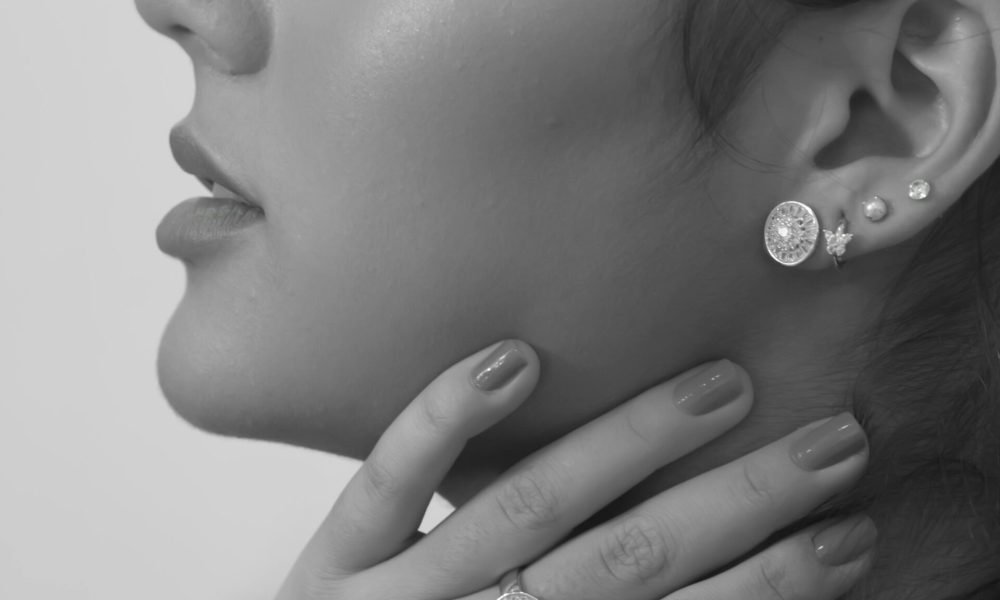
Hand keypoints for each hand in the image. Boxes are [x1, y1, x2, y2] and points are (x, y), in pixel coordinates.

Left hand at [275, 339, 874, 599]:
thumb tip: (692, 583)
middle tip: (830, 442)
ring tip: (718, 385)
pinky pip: (387, 486)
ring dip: (629, 447)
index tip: (850, 531)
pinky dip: (446, 421)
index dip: (771, 587)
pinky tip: (515, 358)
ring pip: (527, 510)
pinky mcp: (327, 567)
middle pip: (626, 562)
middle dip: (735, 506)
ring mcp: (398, 597)